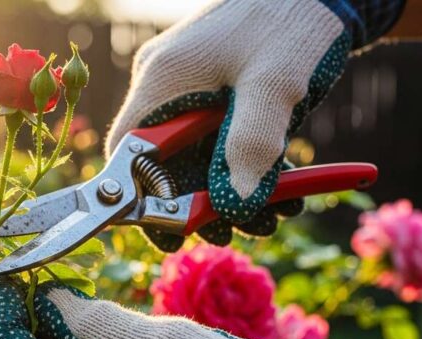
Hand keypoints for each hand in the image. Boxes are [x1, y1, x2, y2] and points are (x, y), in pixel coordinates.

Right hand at [106, 0, 403, 249]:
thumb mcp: (275, 85)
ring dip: (231, 194)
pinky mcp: (216, 96)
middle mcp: (166, 88)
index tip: (173, 232)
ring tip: (274, 216)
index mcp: (162, 80)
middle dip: (201, 204)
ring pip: (195, 161)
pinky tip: (284, 192)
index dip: (142, 200)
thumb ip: (252, 144)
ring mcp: (191, 92)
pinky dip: (246, 170)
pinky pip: (218, 146)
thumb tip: (234, 208)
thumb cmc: (294, 23)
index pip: (127, 153)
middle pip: (164, 166)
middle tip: (238, 230)